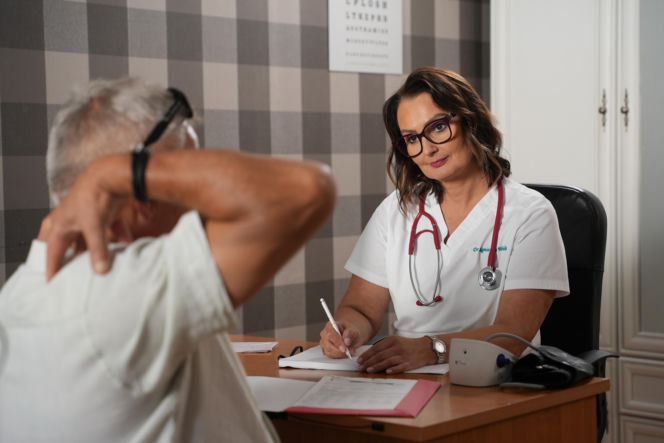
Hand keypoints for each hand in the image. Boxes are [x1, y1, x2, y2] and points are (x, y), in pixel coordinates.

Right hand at [38, 157, 124, 280]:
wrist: (111, 174)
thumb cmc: (94, 196)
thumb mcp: (94, 228)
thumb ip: (98, 251)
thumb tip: (101, 271)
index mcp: (60, 225)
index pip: (52, 253)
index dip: (53, 269)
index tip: (53, 283)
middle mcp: (70, 221)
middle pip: (67, 245)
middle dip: (71, 258)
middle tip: (71, 272)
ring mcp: (86, 216)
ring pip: (89, 239)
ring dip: (99, 249)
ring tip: (104, 263)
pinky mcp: (101, 212)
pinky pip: (107, 229)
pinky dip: (116, 236)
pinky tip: (126, 243)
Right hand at [319, 320, 359, 358]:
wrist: (351, 336)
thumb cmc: (351, 332)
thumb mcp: (354, 330)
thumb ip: (350, 334)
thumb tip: (346, 341)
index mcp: (330, 325)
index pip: (331, 334)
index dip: (337, 342)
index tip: (344, 348)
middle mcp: (325, 333)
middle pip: (328, 344)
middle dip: (339, 350)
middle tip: (350, 352)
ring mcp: (324, 342)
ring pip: (329, 351)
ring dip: (340, 354)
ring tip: (351, 352)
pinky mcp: (326, 350)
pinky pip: (330, 355)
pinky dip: (339, 356)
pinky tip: (346, 354)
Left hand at [356, 336, 433, 373]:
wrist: (426, 348)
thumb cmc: (409, 345)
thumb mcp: (396, 341)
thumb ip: (385, 346)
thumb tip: (370, 355)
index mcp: (393, 340)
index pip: (376, 347)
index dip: (367, 354)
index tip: (359, 360)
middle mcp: (397, 347)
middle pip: (380, 355)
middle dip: (369, 361)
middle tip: (361, 367)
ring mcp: (404, 355)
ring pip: (387, 361)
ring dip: (377, 366)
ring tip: (368, 370)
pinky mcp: (410, 363)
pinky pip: (400, 366)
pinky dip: (393, 369)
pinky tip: (386, 372)